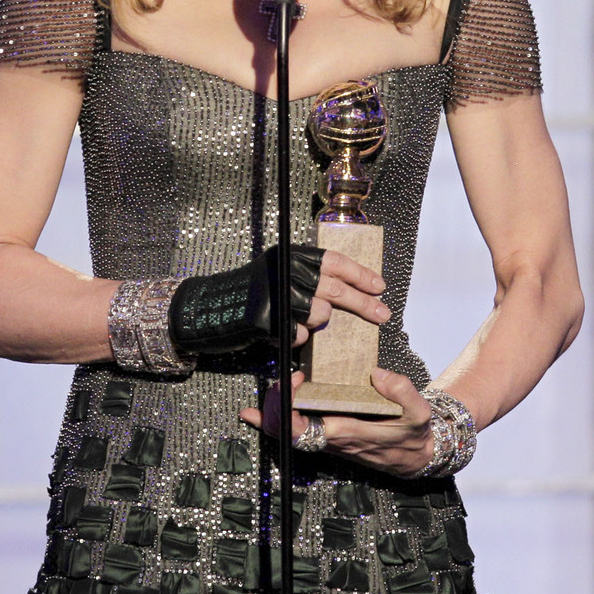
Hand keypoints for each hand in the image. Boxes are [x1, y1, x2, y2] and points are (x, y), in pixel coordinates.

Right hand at [170, 248, 387, 356]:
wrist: (210, 307)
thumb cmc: (252, 293)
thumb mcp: (281, 273)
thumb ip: (310, 279)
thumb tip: (353, 290)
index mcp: (290, 255)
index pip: (334, 261)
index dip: (360, 274)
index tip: (380, 287)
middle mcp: (284, 271)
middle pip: (334, 289)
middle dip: (363, 304)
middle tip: (383, 315)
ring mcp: (274, 295)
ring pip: (319, 314)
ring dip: (318, 323)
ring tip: (305, 321)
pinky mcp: (265, 319)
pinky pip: (298, 335)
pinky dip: (296, 338)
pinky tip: (284, 333)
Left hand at [242, 368, 440, 477]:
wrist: (416, 458)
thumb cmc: (414, 435)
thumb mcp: (418, 412)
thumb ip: (401, 390)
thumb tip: (377, 373)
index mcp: (347, 433)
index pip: (303, 428)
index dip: (289, 404)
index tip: (297, 378)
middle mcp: (330, 440)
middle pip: (284, 431)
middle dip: (274, 404)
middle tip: (283, 378)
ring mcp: (325, 440)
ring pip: (284, 433)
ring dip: (271, 411)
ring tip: (271, 387)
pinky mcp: (325, 437)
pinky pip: (292, 432)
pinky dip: (272, 420)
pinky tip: (255, 412)